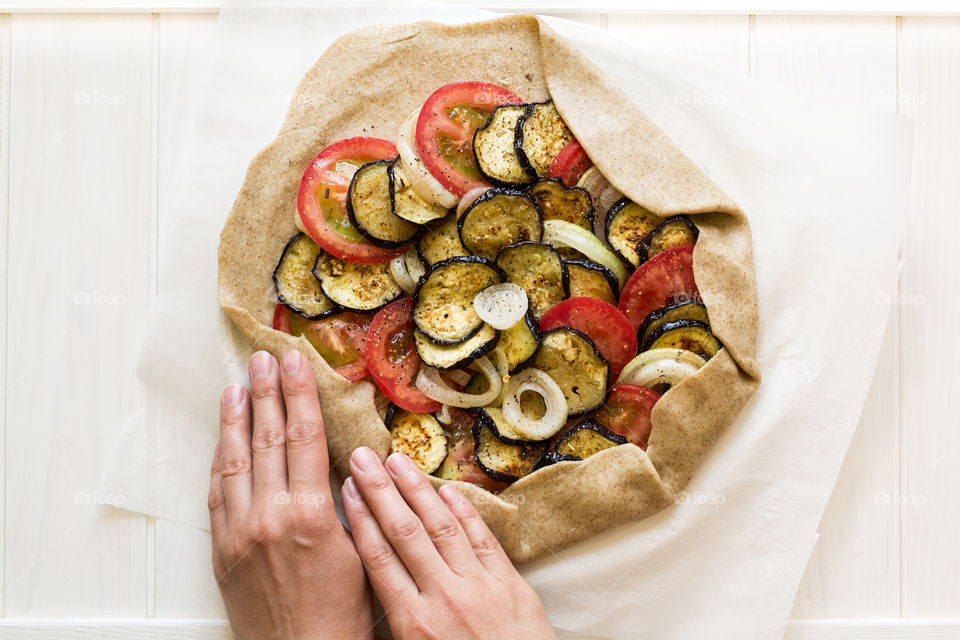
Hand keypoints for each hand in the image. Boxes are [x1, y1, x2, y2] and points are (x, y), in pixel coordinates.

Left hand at [208, 350, 374, 639]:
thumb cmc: (343, 615)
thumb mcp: (363, 553)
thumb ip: (351, 506)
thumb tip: (345, 467)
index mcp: (312, 514)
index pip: (304, 436)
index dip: (300, 394)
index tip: (296, 362)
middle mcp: (271, 517)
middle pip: (268, 439)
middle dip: (267, 393)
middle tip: (264, 359)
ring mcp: (241, 533)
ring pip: (236, 461)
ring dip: (236, 419)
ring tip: (237, 386)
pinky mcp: (223, 550)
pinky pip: (218, 494)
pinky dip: (220, 460)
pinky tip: (224, 440)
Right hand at [341, 447, 555, 639]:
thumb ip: (397, 625)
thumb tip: (375, 581)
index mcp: (413, 625)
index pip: (379, 559)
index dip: (360, 519)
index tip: (348, 489)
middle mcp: (442, 599)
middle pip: (404, 532)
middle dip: (381, 490)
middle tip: (363, 456)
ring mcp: (479, 588)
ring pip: (442, 527)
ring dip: (417, 490)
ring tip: (398, 460)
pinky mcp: (510, 585)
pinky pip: (483, 540)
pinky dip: (465, 512)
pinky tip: (447, 489)